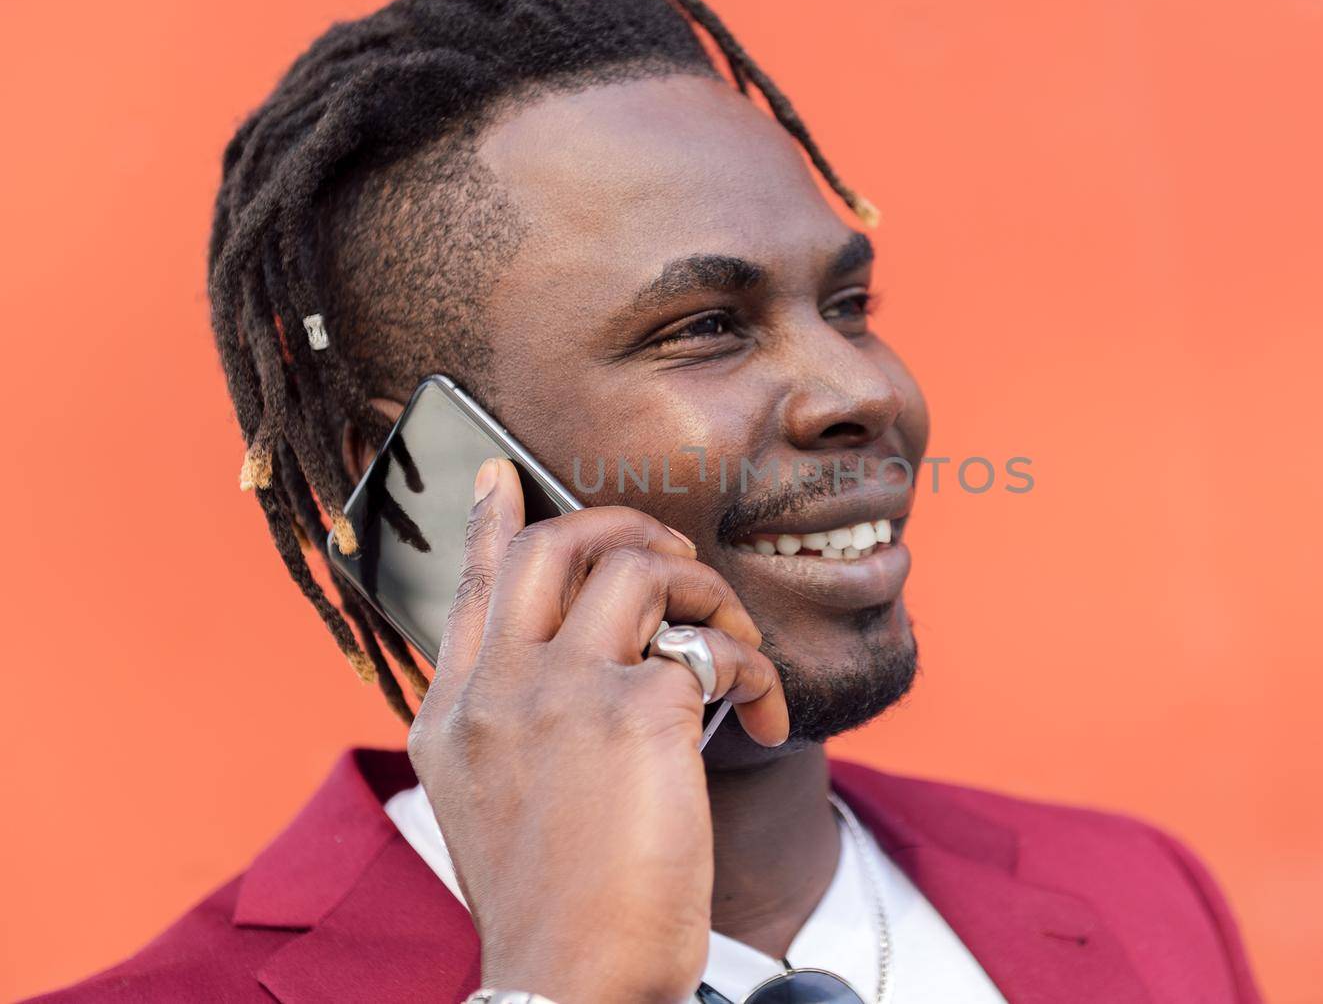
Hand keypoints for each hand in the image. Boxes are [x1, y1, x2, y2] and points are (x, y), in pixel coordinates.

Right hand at [406, 458, 788, 1002]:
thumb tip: (557, 659)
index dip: (492, 519)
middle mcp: (498, 689)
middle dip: (625, 527)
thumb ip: (515, 720)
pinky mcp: (639, 714)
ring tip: (730, 640)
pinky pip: (714, 649)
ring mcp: (562, 693)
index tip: (502, 472)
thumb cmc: (555, 906)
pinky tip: (765, 716)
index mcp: (455, 714)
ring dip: (704, 589)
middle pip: (553, 547)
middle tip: (672, 556)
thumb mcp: (497, 803)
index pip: (474, 587)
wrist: (572, 985)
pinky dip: (754, 670)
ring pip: (640, 568)